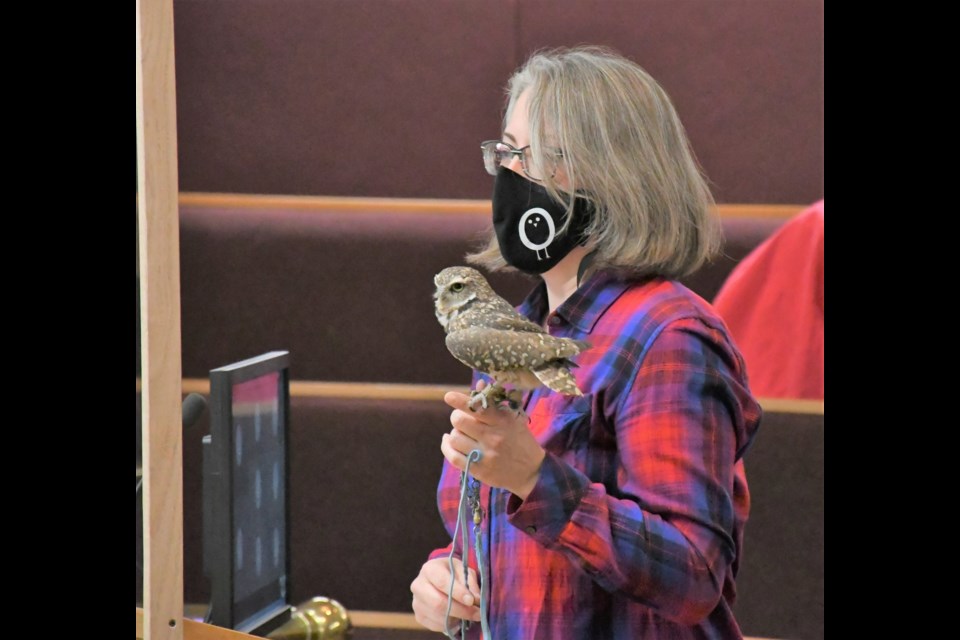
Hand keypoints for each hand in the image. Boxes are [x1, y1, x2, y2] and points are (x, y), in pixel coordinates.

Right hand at [410, 557, 480, 631]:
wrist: (439, 578)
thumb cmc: (452, 572)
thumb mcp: (463, 570)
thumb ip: (470, 582)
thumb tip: (476, 599)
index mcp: (429, 569)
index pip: (442, 582)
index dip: (458, 593)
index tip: (472, 600)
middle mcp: (418, 585)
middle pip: (438, 603)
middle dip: (460, 610)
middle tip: (476, 613)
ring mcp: (416, 602)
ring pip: (438, 616)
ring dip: (456, 618)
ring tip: (468, 615)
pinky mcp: (419, 616)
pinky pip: (435, 625)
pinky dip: (450, 624)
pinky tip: (457, 618)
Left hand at [441, 384, 544, 499]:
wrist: (531, 472)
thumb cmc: (521, 441)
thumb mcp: (513, 419)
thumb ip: (494, 403)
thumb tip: (479, 383)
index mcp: (502, 422)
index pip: (478, 408)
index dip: (461, 401)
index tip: (449, 396)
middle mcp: (492, 437)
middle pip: (460, 421)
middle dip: (456, 417)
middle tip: (461, 418)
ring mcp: (484, 455)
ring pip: (455, 438)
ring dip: (455, 432)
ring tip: (461, 433)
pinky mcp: (478, 470)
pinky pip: (453, 457)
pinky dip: (446, 447)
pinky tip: (448, 441)